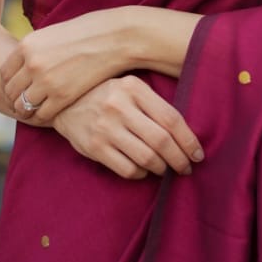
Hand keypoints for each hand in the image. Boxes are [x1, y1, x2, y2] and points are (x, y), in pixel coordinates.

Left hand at [0, 6, 200, 122]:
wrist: (115, 37)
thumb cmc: (88, 32)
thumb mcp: (53, 33)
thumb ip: (35, 49)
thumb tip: (24, 63)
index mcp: (27, 45)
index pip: (4, 74)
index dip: (9, 85)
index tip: (18, 90)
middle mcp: (32, 63)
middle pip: (11, 92)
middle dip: (16, 100)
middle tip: (26, 104)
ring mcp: (46, 81)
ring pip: (23, 106)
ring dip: (28, 111)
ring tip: (37, 111)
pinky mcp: (63, 96)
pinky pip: (42, 114)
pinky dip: (44, 116)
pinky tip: (52, 113)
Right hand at [52, 76, 203, 180]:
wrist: (64, 103)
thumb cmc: (106, 96)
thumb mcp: (129, 88)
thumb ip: (153, 104)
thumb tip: (186, 134)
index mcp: (133, 88)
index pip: (171, 118)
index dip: (189, 140)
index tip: (198, 154)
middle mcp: (119, 106)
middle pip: (161, 140)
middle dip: (179, 159)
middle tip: (186, 168)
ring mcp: (105, 127)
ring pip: (146, 158)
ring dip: (161, 168)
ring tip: (165, 169)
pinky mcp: (93, 147)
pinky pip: (127, 169)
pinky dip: (141, 174)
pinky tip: (143, 170)